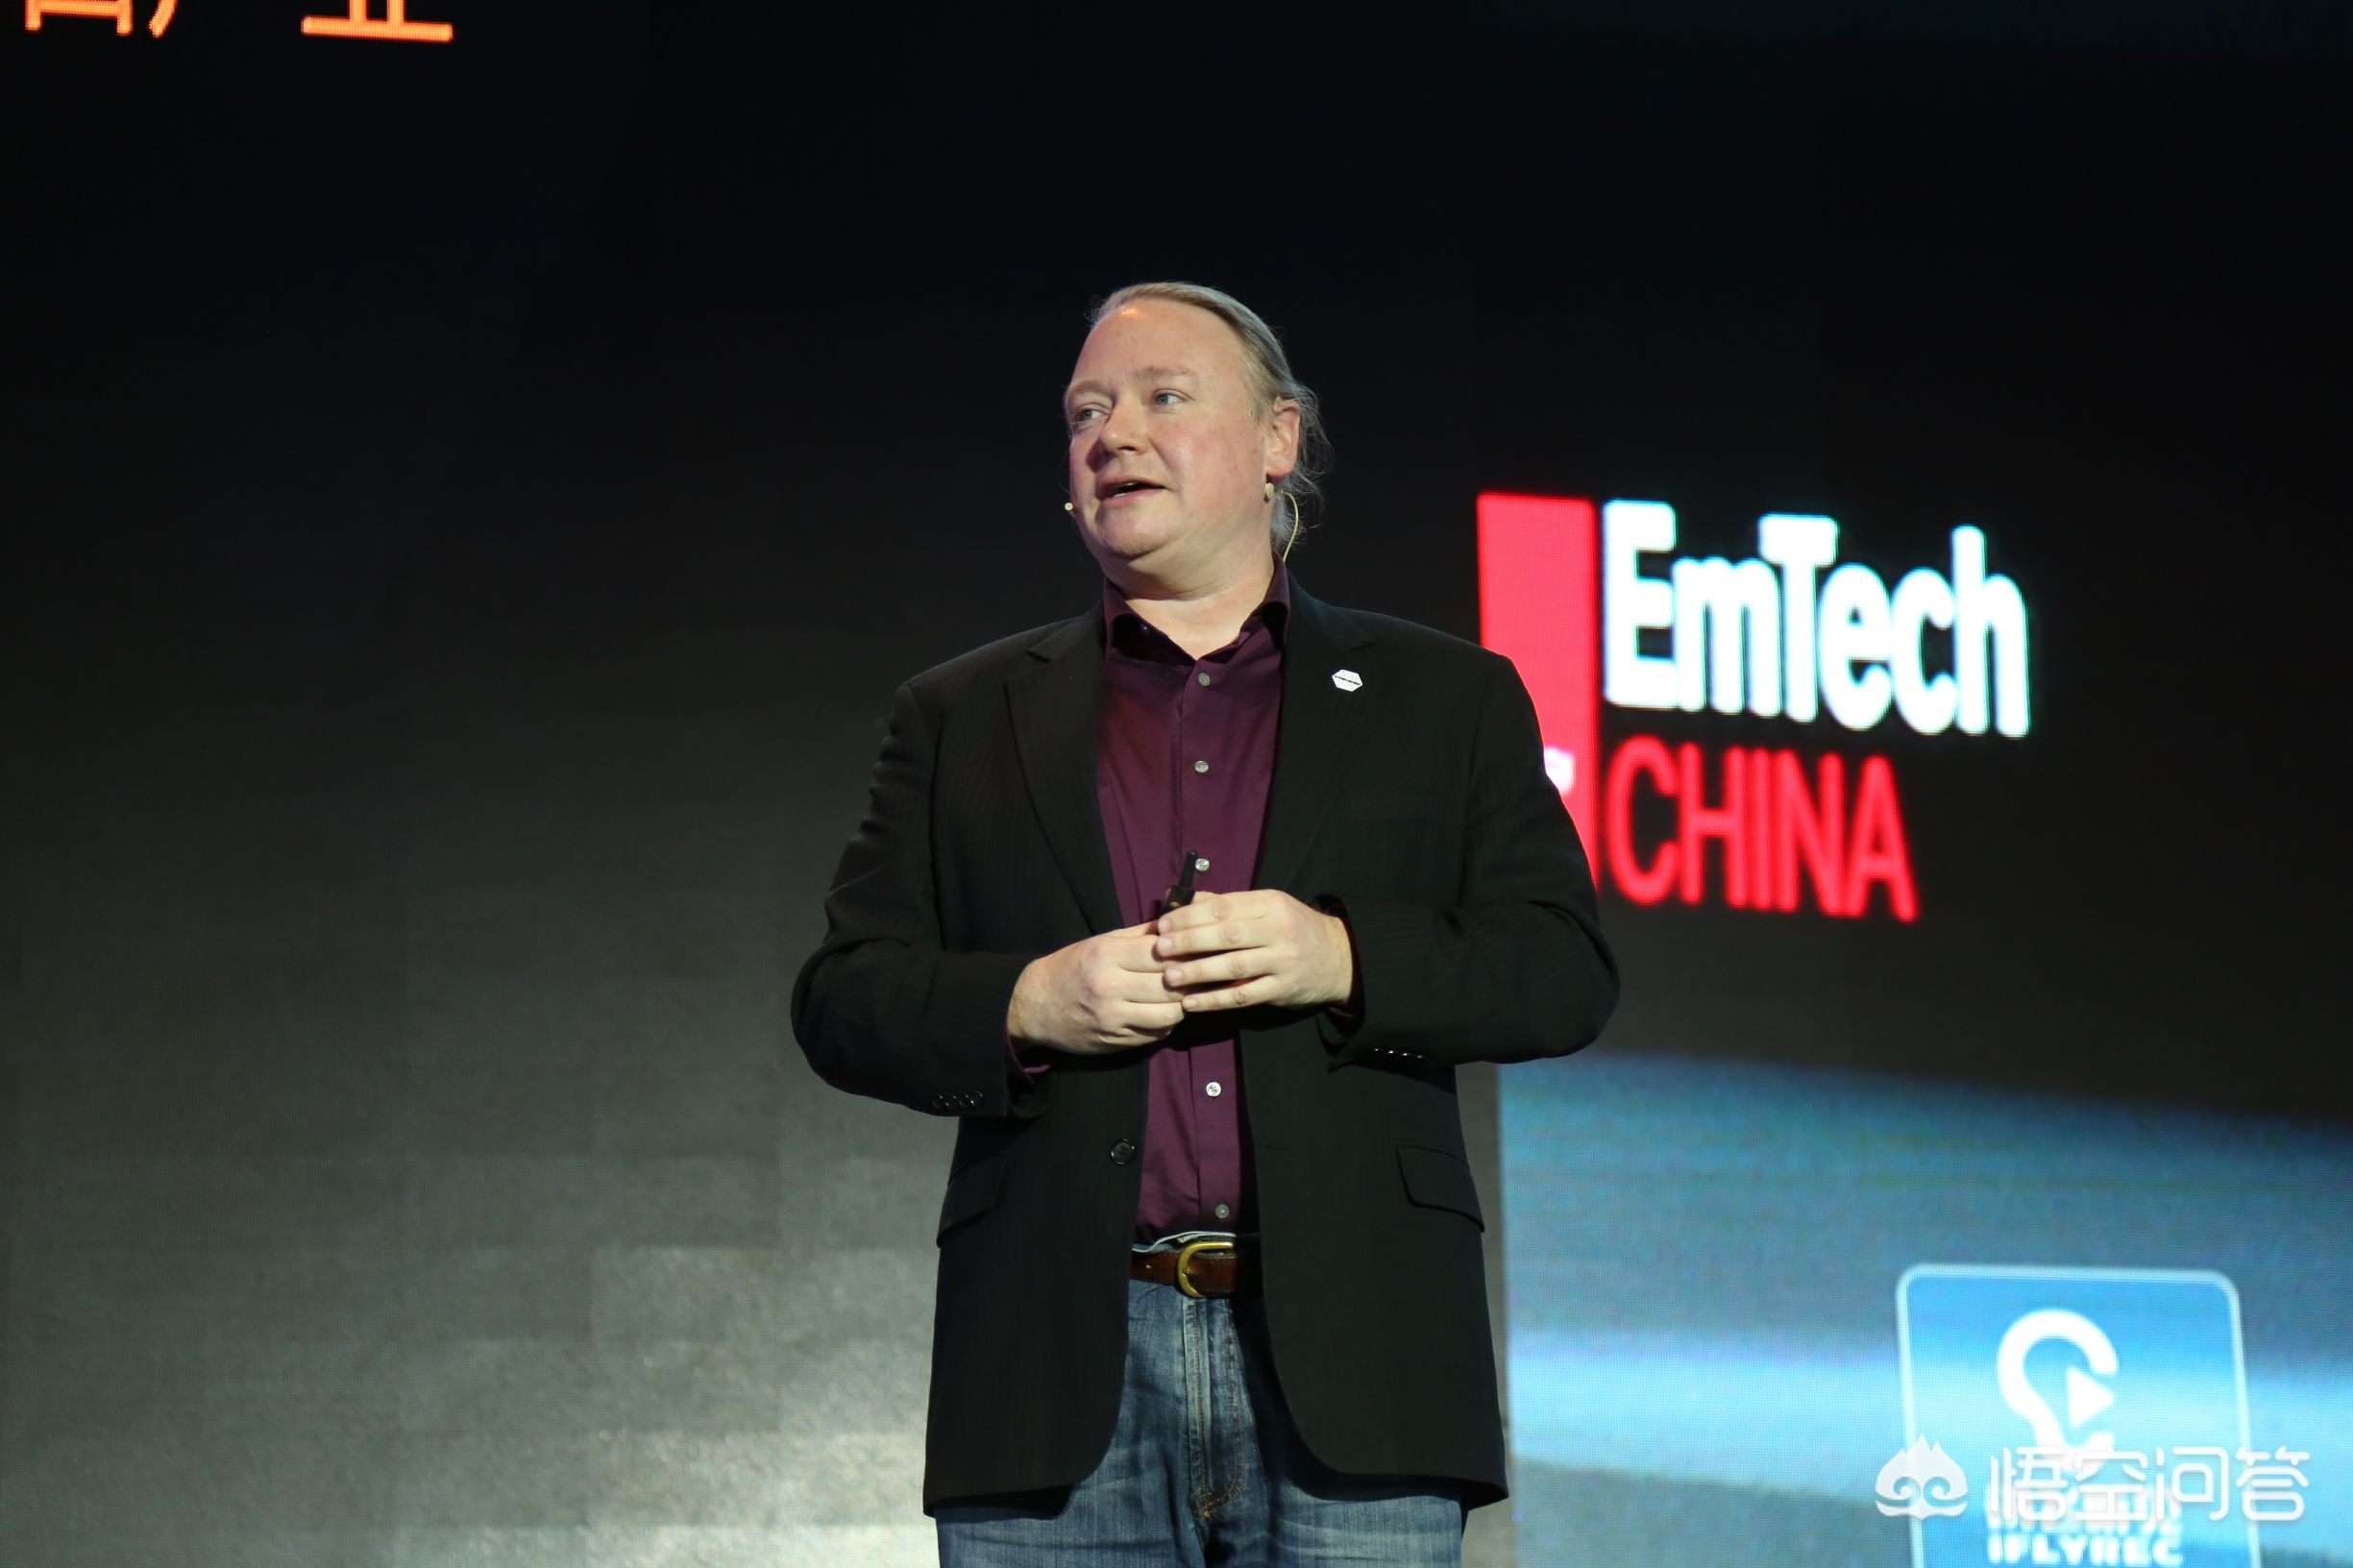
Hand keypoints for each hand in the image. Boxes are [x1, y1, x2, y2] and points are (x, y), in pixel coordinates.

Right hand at [1006, 921, 1185, 1055]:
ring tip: (1182, 994)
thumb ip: (1140, 934)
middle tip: (1198, 973)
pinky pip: (1156, 1034)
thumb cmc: (1070, 967)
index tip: (1192, 950)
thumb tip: (1177, 920)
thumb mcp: (1100, 942)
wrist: (1033, 1006)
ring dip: (1182, 1004)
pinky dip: (1167, 1022)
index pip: (1160, 952)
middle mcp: (1109, 987)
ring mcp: (1112, 1018)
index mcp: (1105, 956)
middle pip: (1169, 985)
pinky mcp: (1115, 1041)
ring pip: (1169, 1014)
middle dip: (1188, 979)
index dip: (1182, 951)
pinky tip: (1164, 1011)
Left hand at [1151, 890, 1355, 1013]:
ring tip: (1170, 977)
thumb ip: (1228, 904)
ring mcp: (1282, 962)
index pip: (1224, 907)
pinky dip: (1216, 1001)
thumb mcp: (1267, 906)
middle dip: (1190, 942)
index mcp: (1270, 904)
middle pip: (1228, 935)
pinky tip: (1192, 1003)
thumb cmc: (1292, 927)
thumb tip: (1185, 900)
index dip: (1191, 916)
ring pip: (1235, 967)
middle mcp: (1278, 931)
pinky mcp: (1282, 990)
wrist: (1338, 957)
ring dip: (1199, 972)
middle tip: (1161, 948)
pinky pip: (1244, 996)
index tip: (1163, 924)